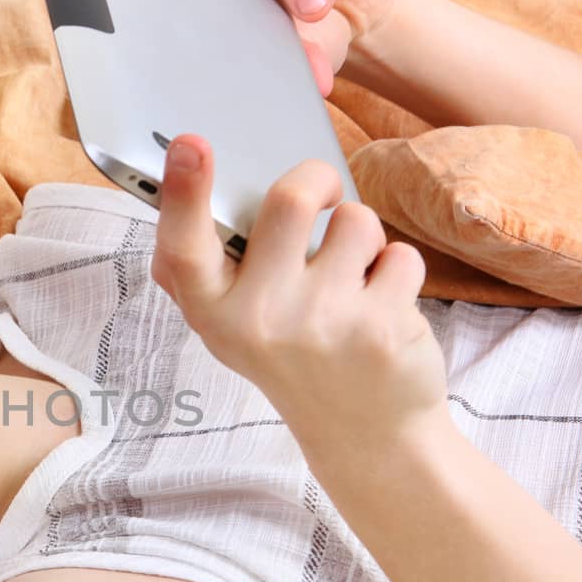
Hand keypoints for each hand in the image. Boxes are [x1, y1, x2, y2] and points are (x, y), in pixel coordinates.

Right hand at [149, 133, 449, 457]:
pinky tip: (383, 309)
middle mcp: (259, 319)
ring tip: (354, 281)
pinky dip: (398, 273)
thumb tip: (182, 184)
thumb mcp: (235, 329)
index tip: (193, 144)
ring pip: (355, 220)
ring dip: (364, 238)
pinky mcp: (379, 327)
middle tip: (325, 198)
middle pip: (289, 198)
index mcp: (214, 315)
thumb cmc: (297, 360)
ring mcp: (320, 324)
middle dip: (319, 180)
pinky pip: (400, 255)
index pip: (185, 248)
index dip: (184, 192)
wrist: (365, 436)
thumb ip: (211, 271)